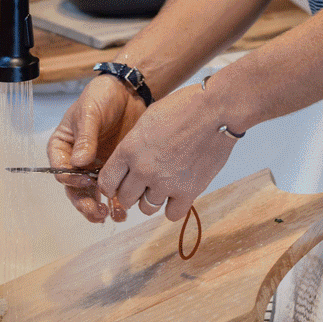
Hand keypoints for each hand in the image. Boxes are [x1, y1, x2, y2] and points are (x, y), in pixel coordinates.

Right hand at [47, 75, 146, 223]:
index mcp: (63, 147)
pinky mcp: (113, 169)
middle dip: (84, 203)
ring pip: (91, 195)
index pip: (60, 169)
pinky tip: (123, 210)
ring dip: (98, 208)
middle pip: (74, 188)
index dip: (71, 178)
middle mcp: (75, 161)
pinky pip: (111, 190)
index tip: (86, 179)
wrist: (128, 91)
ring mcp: (94, 167)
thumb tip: (79, 163)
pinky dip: (115, 202)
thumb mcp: (90, 111)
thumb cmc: (102, 96)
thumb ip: (85, 137)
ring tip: (110, 215)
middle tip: (96, 211)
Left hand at [96, 81, 236, 223]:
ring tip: (164, 184)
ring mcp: (165, 183)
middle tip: (143, 183)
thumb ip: (134, 144)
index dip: (111, 185)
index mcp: (129, 149)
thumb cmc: (183, 107)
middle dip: (132, 192)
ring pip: (147, 208)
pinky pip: (171, 214)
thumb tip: (129, 162)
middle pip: (125, 199)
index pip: (107, 182)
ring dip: (153, 199)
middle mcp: (143, 169)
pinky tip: (178, 193)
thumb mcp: (148, 119)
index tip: (118, 184)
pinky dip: (173, 206)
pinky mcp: (188, 191)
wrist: (215, 109)